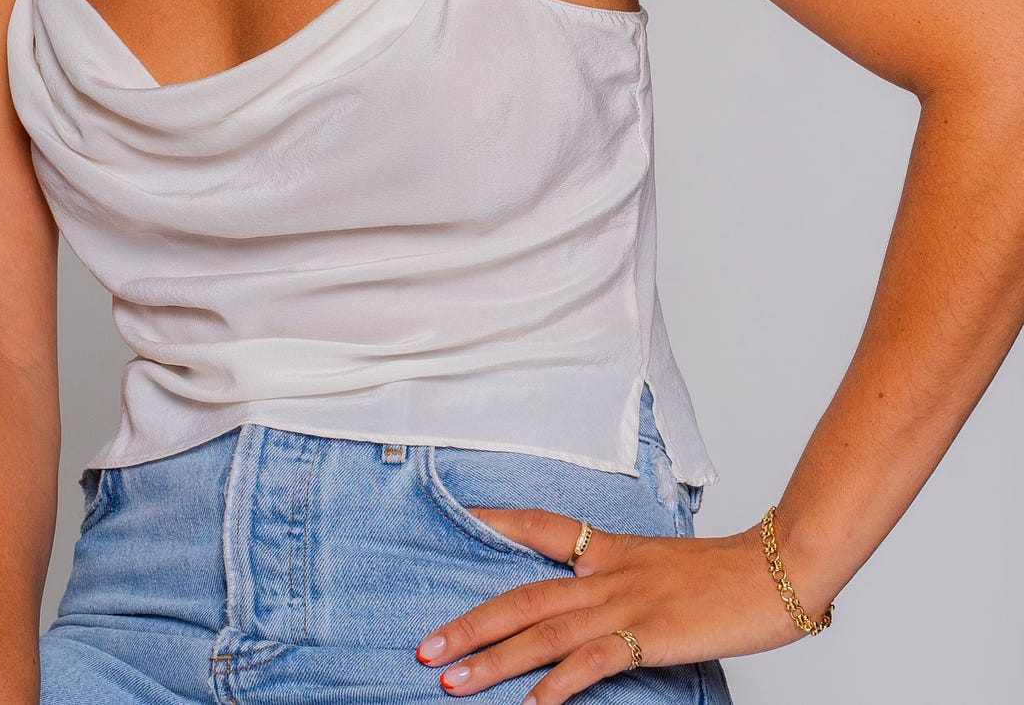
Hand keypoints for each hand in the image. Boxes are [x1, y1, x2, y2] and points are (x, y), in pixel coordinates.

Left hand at [413, 506, 816, 702]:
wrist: (779, 567)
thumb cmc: (727, 574)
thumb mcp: (661, 564)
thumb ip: (623, 578)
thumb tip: (595, 600)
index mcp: (609, 548)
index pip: (537, 525)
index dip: (493, 521)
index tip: (453, 521)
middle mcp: (606, 572)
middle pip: (522, 594)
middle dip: (470, 623)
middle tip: (426, 646)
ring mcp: (625, 603)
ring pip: (542, 631)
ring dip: (493, 659)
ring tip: (451, 681)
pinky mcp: (650, 634)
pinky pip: (592, 661)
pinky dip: (558, 684)